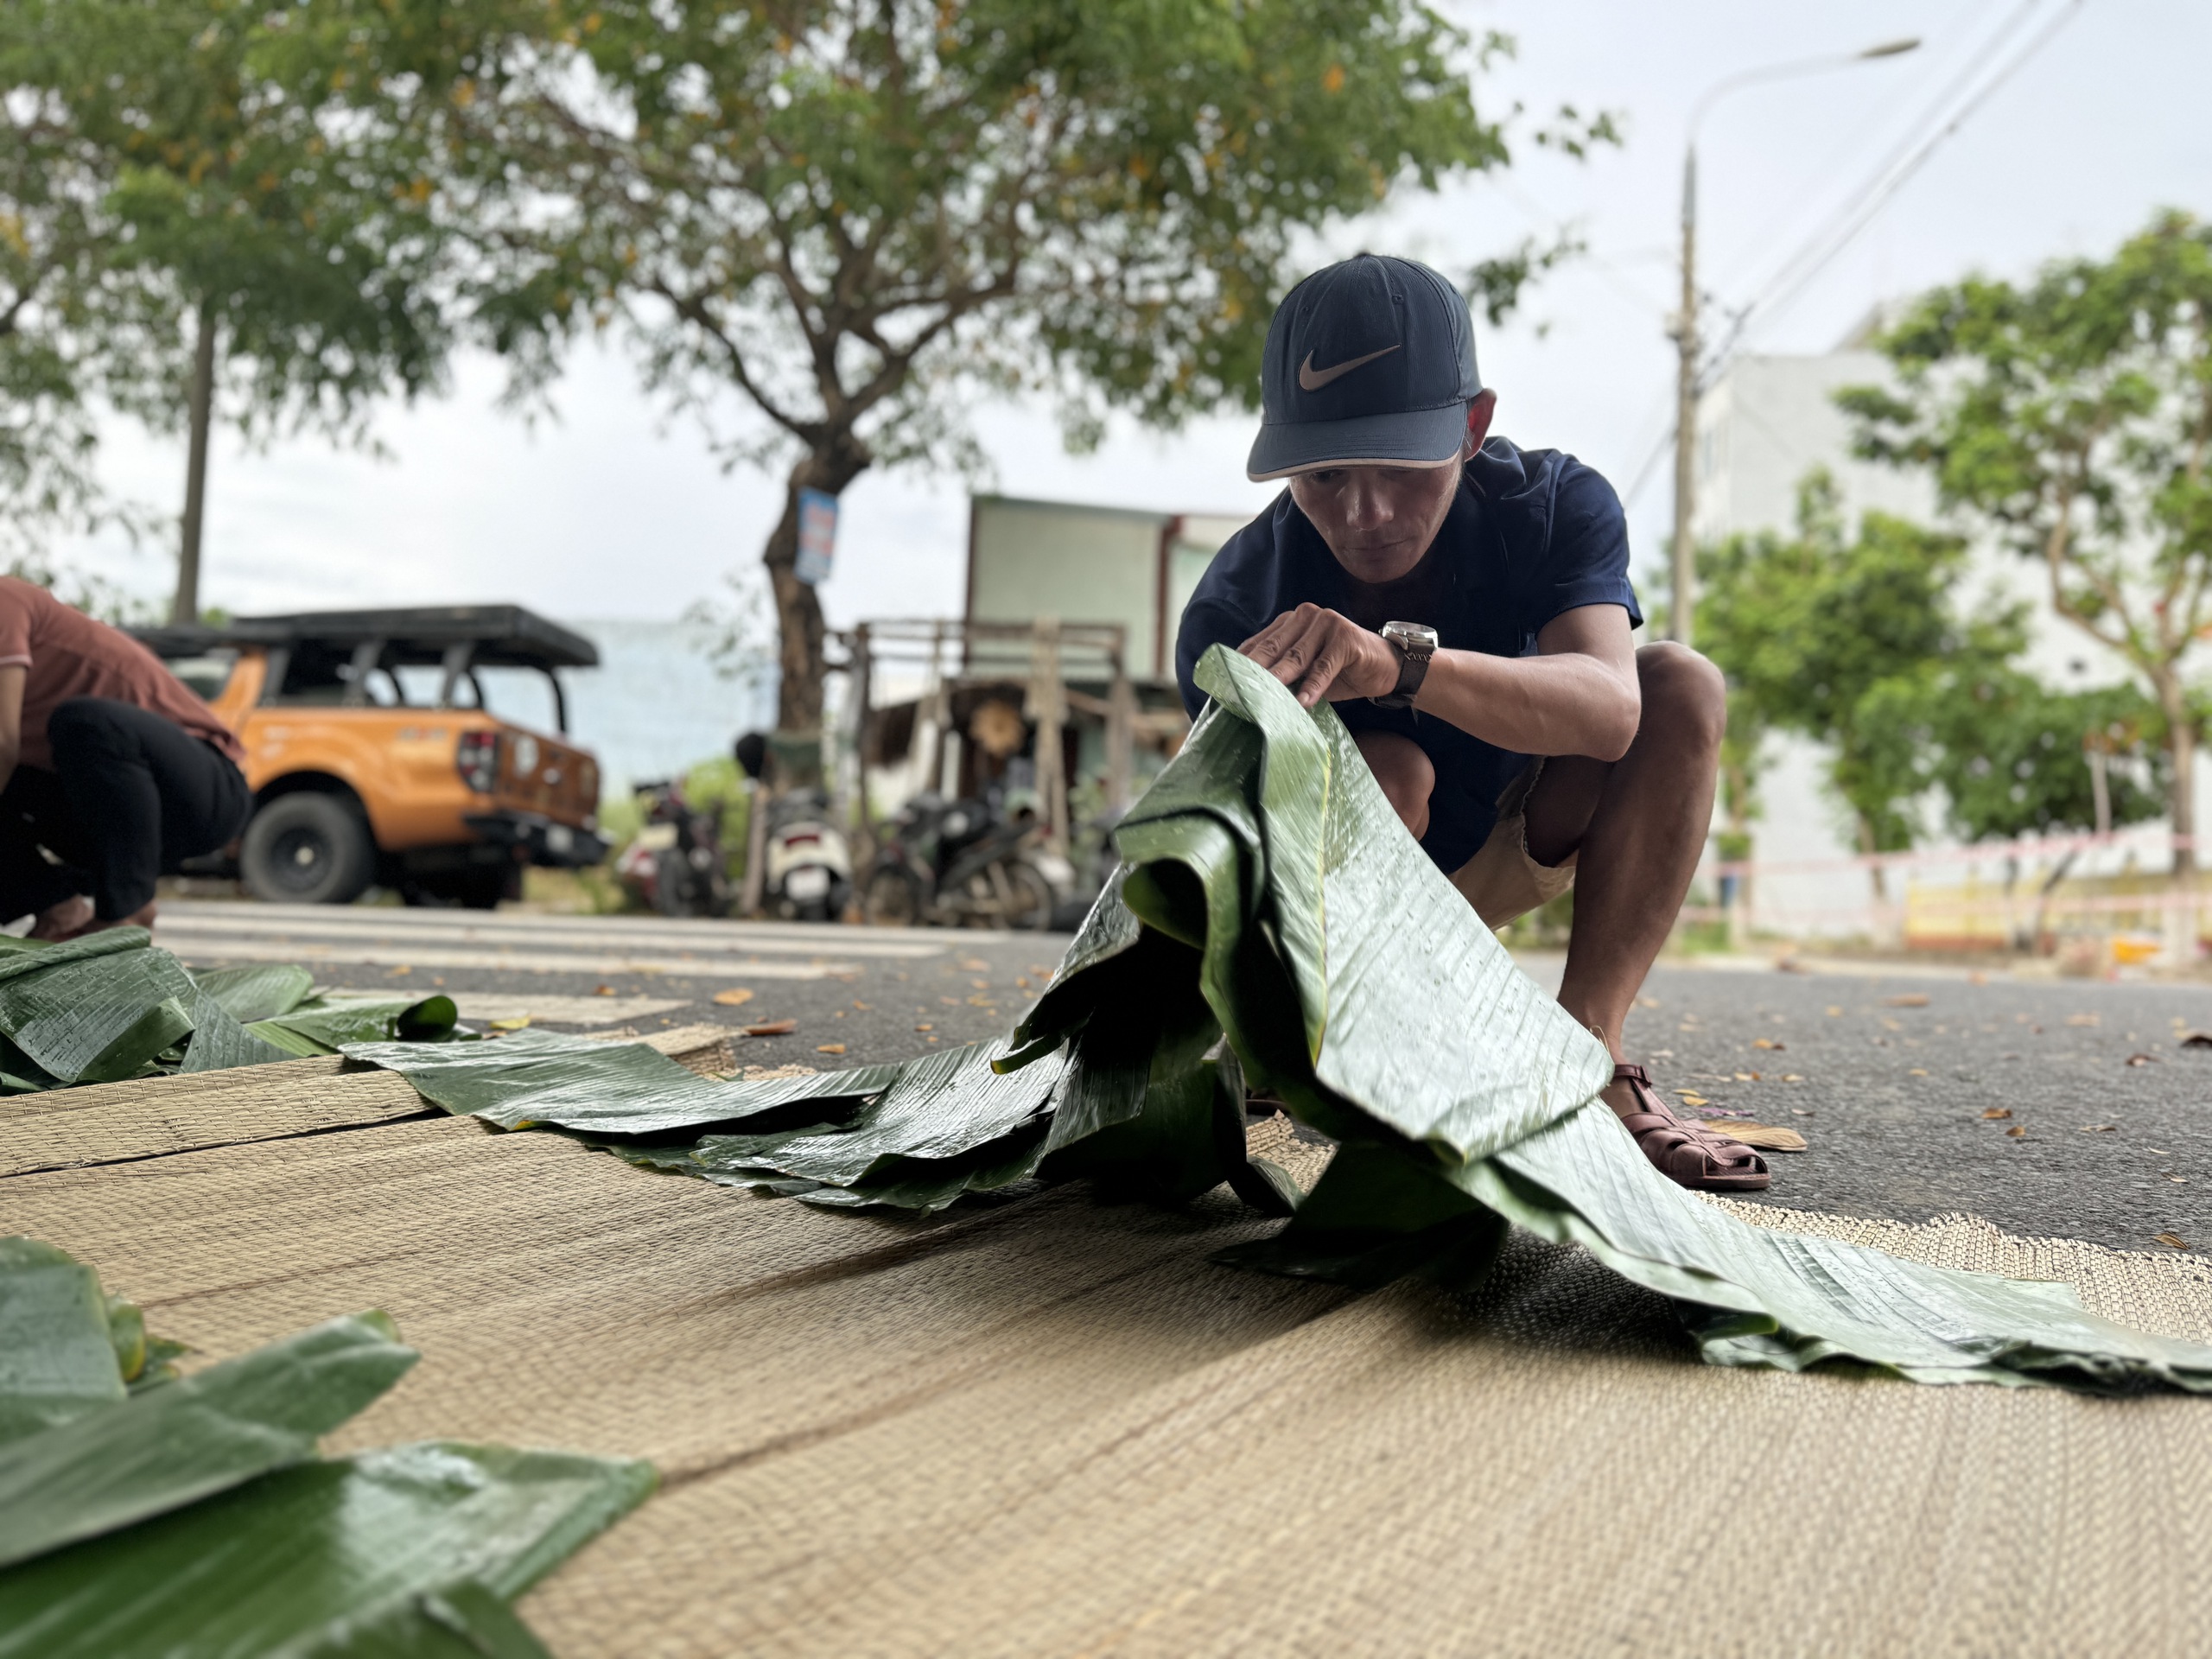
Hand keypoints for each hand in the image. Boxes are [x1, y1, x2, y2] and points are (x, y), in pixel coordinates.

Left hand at [1238, 604, 1403, 707]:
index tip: (1223, 686)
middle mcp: (1305, 616)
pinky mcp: (1345, 637)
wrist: (1385, 667)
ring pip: (1295, 658)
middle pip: (1272, 650)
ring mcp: (1326, 623)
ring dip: (1279, 681)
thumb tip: (1248, 698)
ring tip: (1262, 701)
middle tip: (1236, 695)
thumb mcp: (1306, 674)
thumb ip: (1282, 677)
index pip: (1258, 645)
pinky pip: (1324, 666)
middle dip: (1253, 674)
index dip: (1240, 666)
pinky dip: (1313, 686)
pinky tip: (1303, 702)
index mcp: (1289, 622)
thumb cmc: (1341, 672)